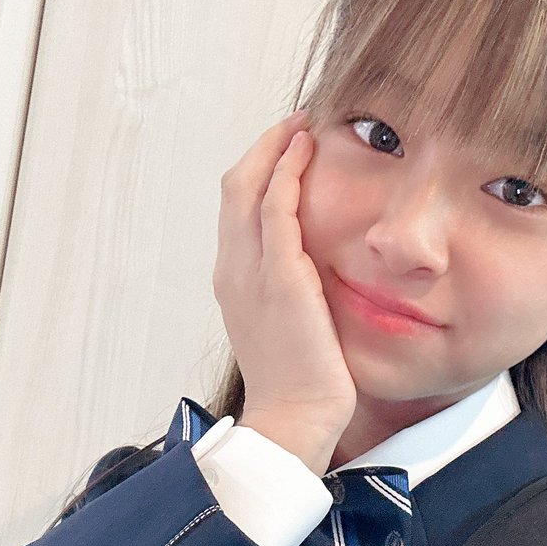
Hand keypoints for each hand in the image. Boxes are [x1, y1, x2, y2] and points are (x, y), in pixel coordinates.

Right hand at [213, 111, 356, 456]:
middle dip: (261, 149)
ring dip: (273, 149)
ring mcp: (251, 273)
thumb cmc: (298, 382)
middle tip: (293, 126)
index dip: (257, 172)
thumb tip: (313, 269)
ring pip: (247, 188)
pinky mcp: (280, 278)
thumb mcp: (286, 327)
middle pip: (232, 188)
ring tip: (301, 126)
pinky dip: (286, 172)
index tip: (285, 151)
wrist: (294, 419)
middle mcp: (233, 270)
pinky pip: (276, 209)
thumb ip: (290, 291)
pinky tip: (306, 150)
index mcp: (234, 282)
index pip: (236, 210)